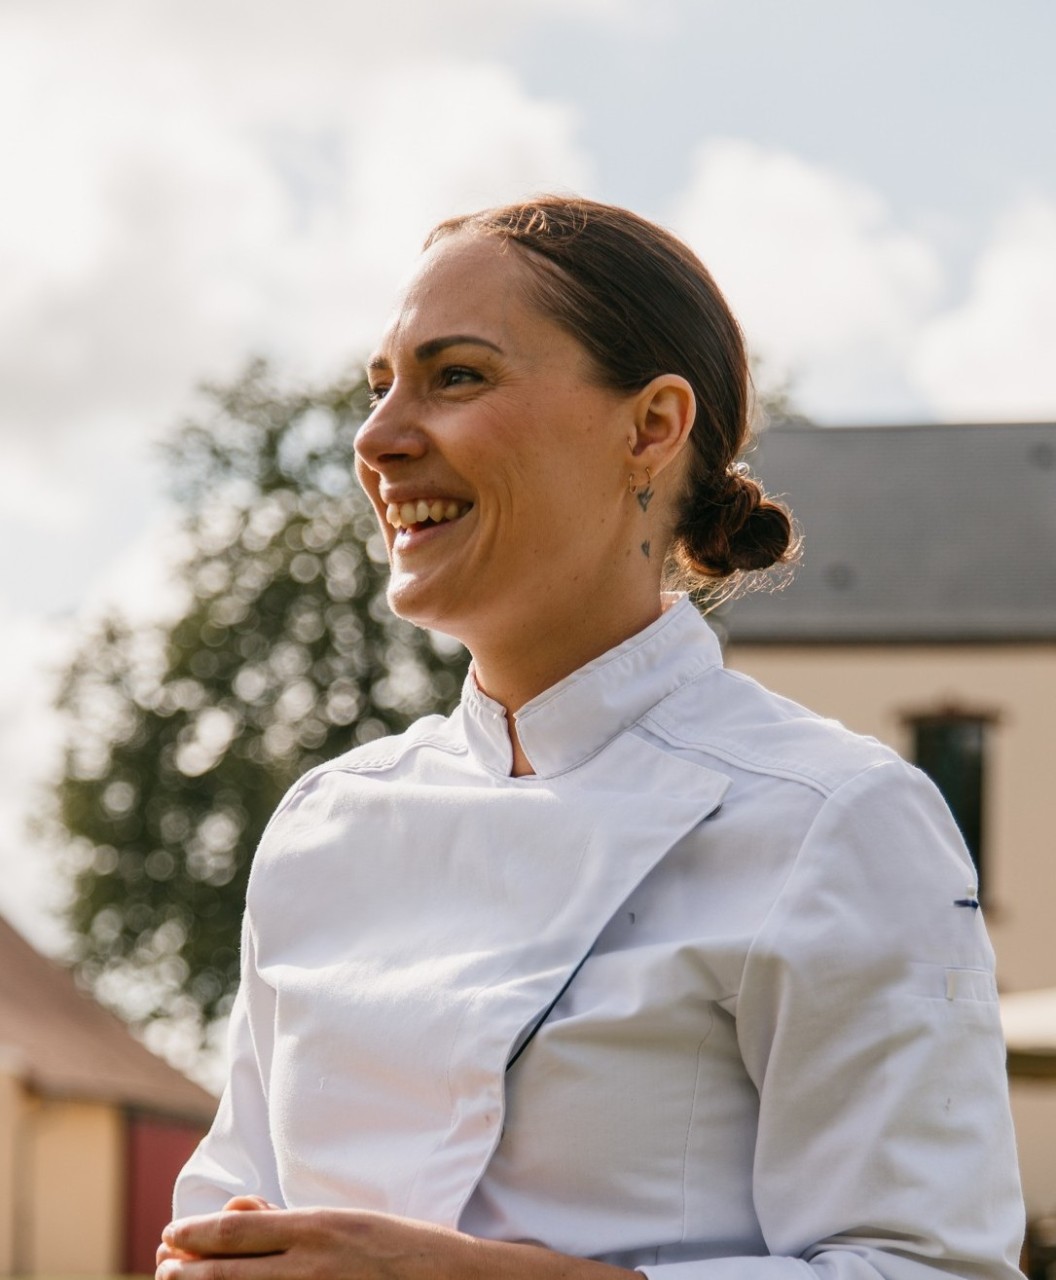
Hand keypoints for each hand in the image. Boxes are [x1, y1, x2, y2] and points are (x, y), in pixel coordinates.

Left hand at [156, 1206, 485, 1279]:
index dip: (194, 1235)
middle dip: (187, 1271)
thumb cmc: (394, 1246)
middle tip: (162, 1268)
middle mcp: (310, 1265)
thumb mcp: (341, 1220)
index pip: (236, 1233)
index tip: (170, 1233)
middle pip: (228, 1272)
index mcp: (315, 1228)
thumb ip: (283, 1220)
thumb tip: (232, 1212)